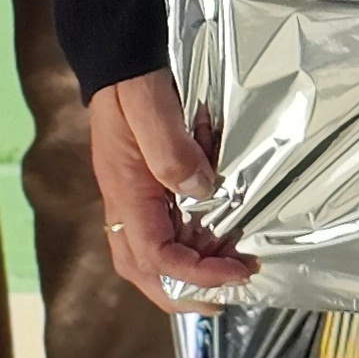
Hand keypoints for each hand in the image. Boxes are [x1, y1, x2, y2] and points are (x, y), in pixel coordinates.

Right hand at [88, 70, 253, 309]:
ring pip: (153, 254)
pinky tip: (218, 241)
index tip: (237, 272)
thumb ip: (172, 150)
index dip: (193, 273)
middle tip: (228, 298)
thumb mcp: (151, 108)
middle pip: (144, 270)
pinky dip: (188, 246)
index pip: (154, 255)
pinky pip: (163, 229)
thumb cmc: (133, 82)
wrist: (120, 59)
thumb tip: (202, 190)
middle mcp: (126, 203)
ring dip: (187, 273)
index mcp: (125, 193)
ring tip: (230, 275)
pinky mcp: (147, 186)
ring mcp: (135, 197)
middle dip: (183, 293)